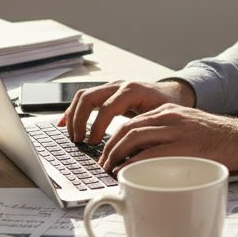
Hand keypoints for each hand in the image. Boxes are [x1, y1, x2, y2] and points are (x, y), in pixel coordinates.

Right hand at [59, 79, 195, 145]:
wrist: (173, 93)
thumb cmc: (169, 106)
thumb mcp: (160, 118)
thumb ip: (144, 130)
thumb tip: (129, 151)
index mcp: (132, 90)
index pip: (107, 108)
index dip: (96, 127)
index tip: (92, 144)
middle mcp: (118, 85)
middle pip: (89, 98)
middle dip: (80, 121)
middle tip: (79, 141)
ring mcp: (111, 87)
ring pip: (83, 96)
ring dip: (74, 116)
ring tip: (73, 137)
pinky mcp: (107, 93)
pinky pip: (84, 98)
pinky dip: (73, 110)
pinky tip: (64, 123)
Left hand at [97, 104, 237, 173]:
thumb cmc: (218, 140)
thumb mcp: (188, 129)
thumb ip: (168, 138)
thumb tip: (146, 159)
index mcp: (169, 113)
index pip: (132, 122)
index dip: (114, 138)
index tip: (108, 153)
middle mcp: (169, 118)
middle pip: (127, 129)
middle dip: (109, 148)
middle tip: (104, 164)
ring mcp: (175, 131)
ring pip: (133, 137)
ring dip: (115, 155)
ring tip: (110, 170)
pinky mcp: (183, 147)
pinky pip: (149, 153)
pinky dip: (132, 163)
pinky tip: (125, 172)